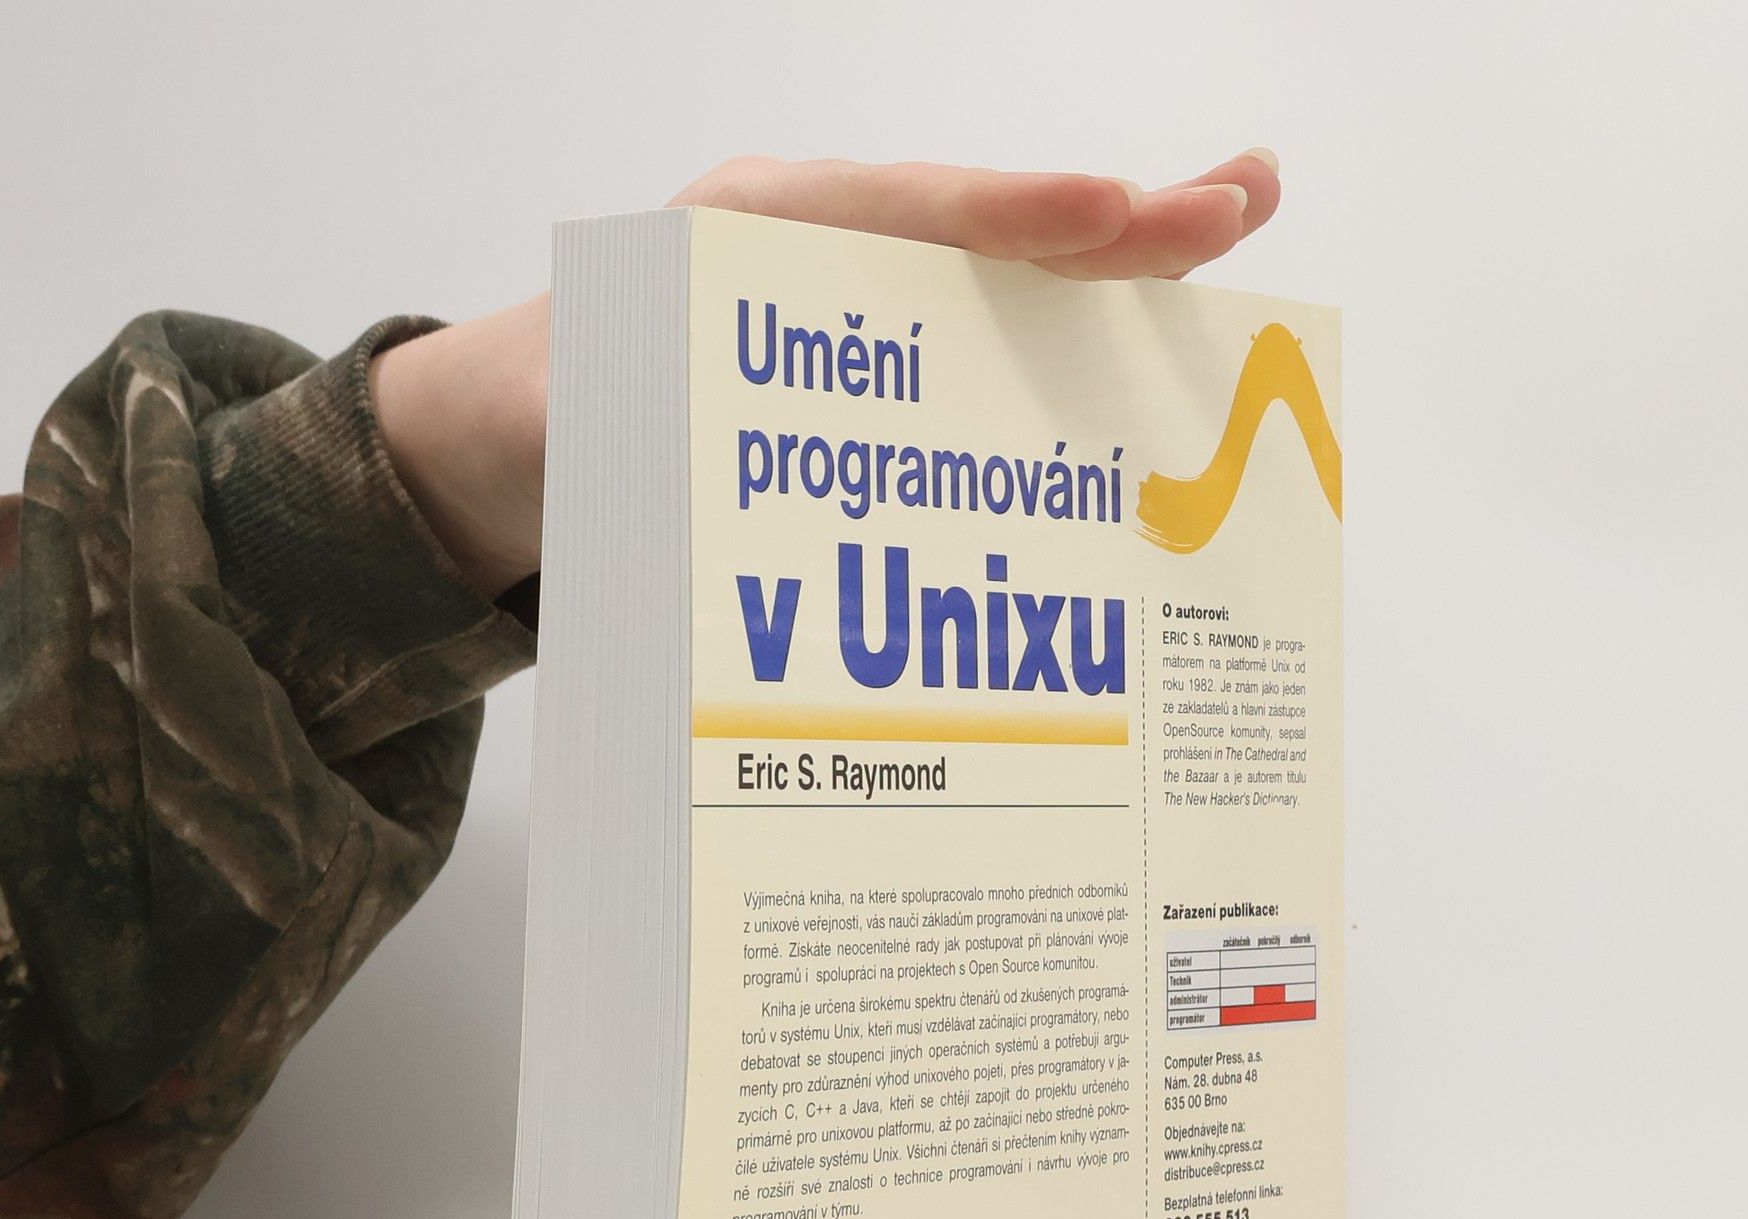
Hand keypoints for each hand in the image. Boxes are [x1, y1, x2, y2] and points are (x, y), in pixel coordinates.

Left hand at [373, 152, 1282, 597]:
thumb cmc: (549, 422)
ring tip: (1235, 231)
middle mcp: (822, 252)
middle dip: (1109, 217)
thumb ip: (622, 444)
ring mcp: (860, 300)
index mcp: (747, 237)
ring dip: (1119, 263)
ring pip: (1004, 273)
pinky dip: (1075, 326)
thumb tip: (692, 488)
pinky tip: (1156, 338)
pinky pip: (989, 332)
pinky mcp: (881, 356)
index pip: (896, 215)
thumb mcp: (564, 431)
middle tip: (1236, 201)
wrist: (511, 436)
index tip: (1105, 211)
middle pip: (981, 227)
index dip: (1005, 218)